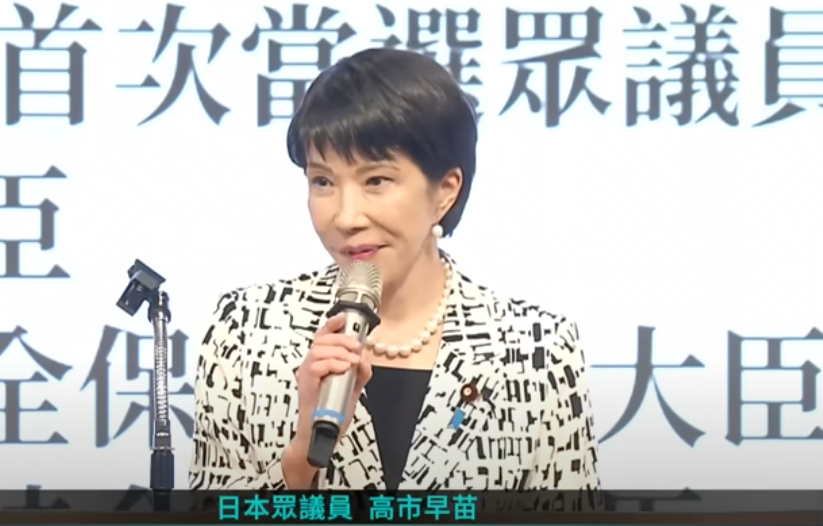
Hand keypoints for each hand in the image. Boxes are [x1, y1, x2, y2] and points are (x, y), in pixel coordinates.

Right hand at [283, 313, 371, 486]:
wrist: (320, 435)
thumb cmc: (331, 413)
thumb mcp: (352, 389)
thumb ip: (360, 374)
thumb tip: (365, 359)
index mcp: (320, 363)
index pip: (323, 337)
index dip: (332, 324)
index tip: (344, 318)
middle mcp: (311, 365)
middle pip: (322, 339)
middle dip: (342, 339)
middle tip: (356, 348)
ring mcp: (306, 374)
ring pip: (318, 350)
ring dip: (339, 352)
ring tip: (352, 361)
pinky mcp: (306, 384)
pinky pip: (315, 366)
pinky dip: (332, 364)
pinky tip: (343, 368)